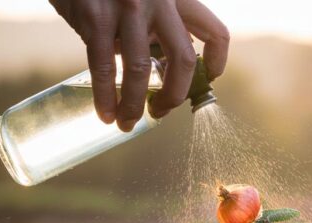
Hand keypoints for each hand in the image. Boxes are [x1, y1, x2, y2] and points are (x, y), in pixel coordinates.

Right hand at [50, 0, 228, 130]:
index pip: (215, 33)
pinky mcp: (94, 17)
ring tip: (127, 122)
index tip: (206, 81)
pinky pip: (105, 69)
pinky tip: (106, 114)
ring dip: (135, 106)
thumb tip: (163, 67)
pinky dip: (106, 98)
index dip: (216, 64)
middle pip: (183, 61)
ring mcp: (128, 8)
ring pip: (141, 72)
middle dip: (174, 97)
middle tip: (161, 111)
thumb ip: (159, 21)